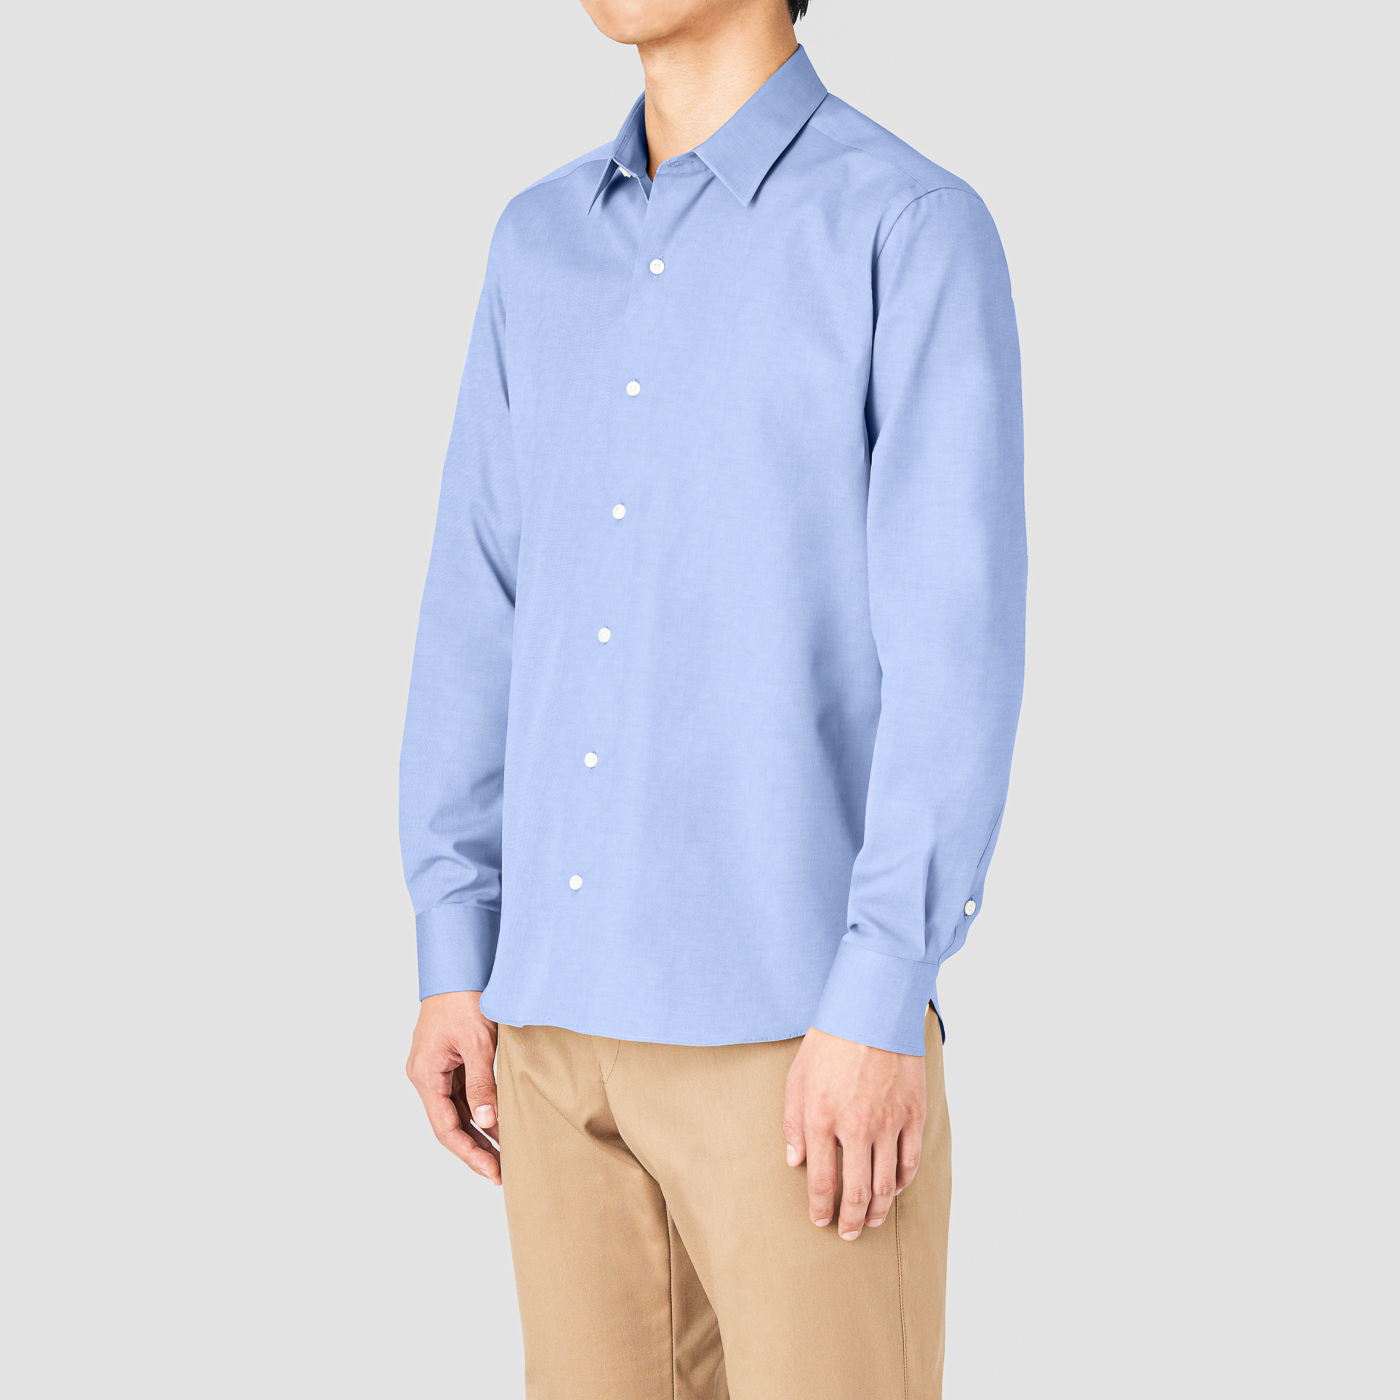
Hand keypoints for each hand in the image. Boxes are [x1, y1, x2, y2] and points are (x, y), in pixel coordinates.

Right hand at [406, 990, 500, 1183]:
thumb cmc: (464, 998)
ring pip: (457, 1111)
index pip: (445, 1128)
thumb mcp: (477, 1043)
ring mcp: (436, 1068)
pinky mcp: (449, 1060)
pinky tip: (499, 1123)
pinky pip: (462, 1093)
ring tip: (504, 1155)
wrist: (460, 965)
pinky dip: (480, 1109)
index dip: (470, 1153)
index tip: (492, 1172)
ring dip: (480, 1131)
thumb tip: (488, 1122)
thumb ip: (482, 1084)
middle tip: (502, 1173)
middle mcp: (426, 1075)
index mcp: (425, 1074)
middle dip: (476, 1149)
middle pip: (450, 1124)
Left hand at [782, 1027, 925, 1239]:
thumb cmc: (829, 1044)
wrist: (871, 1012)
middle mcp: (856, 1128)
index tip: (819, 1220)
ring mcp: (888, 1123)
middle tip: (848, 1234)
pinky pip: (910, 1160)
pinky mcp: (913, 1114)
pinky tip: (894, 1190)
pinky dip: (903, 1182)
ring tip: (872, 1221)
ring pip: (887, 1183)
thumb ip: (793, 1124)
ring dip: (879, 1209)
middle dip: (851, 1220)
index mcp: (822, 1120)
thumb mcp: (796, 1079)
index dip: (820, 1208)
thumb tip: (795, 1160)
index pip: (821, 1180)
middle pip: (857, 1191)